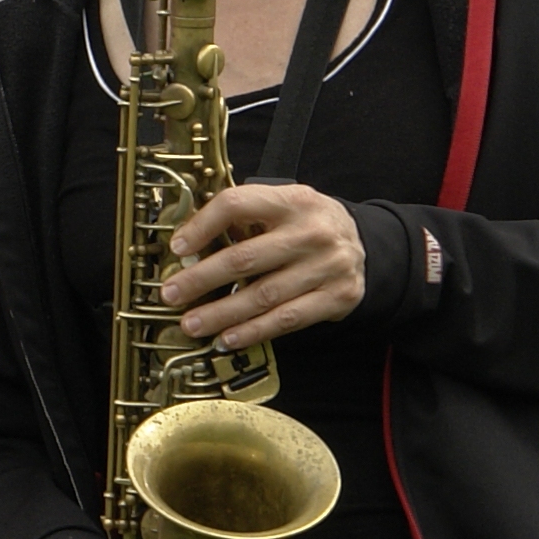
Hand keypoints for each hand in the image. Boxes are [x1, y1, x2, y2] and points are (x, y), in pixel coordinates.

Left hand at [163, 182, 364, 349]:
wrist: (367, 244)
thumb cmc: (309, 226)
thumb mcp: (283, 207)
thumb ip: (244, 218)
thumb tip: (188, 243)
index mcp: (292, 200)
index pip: (238, 205)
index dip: (202, 226)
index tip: (177, 247)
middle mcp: (312, 232)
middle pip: (245, 258)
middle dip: (201, 279)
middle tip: (172, 294)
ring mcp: (327, 266)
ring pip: (263, 295)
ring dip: (221, 314)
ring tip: (193, 324)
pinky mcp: (336, 297)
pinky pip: (286, 319)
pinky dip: (253, 331)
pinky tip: (228, 337)